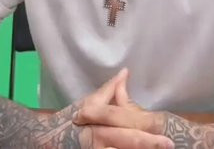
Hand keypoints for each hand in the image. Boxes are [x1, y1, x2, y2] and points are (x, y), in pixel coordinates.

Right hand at [48, 69, 172, 148]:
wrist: (44, 139)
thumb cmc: (69, 121)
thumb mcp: (87, 104)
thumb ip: (109, 92)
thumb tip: (125, 73)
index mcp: (97, 125)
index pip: (125, 128)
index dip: (147, 135)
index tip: (169, 140)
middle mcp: (96, 142)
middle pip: (126, 142)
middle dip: (148, 145)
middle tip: (170, 146)